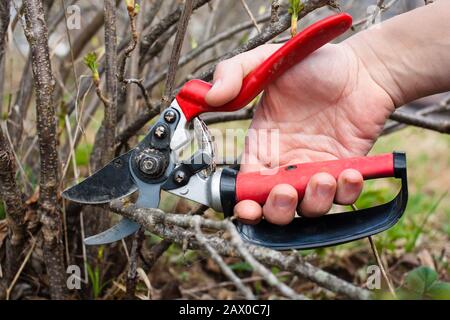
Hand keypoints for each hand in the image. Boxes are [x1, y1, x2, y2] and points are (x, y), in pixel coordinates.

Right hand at [205, 43, 394, 224]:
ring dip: (314, 202)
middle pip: (274, 208)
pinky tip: (348, 173)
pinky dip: (345, 193)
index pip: (247, 186)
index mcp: (263, 145)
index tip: (248, 207)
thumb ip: (234, 72)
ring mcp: (316, 170)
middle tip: (286, 192)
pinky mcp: (345, 172)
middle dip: (277, 210)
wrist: (363, 68)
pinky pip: (343, 197)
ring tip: (324, 177)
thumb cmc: (314, 64)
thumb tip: (210, 96)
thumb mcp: (267, 60)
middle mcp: (287, 163)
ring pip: (308, 208)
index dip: (244, 203)